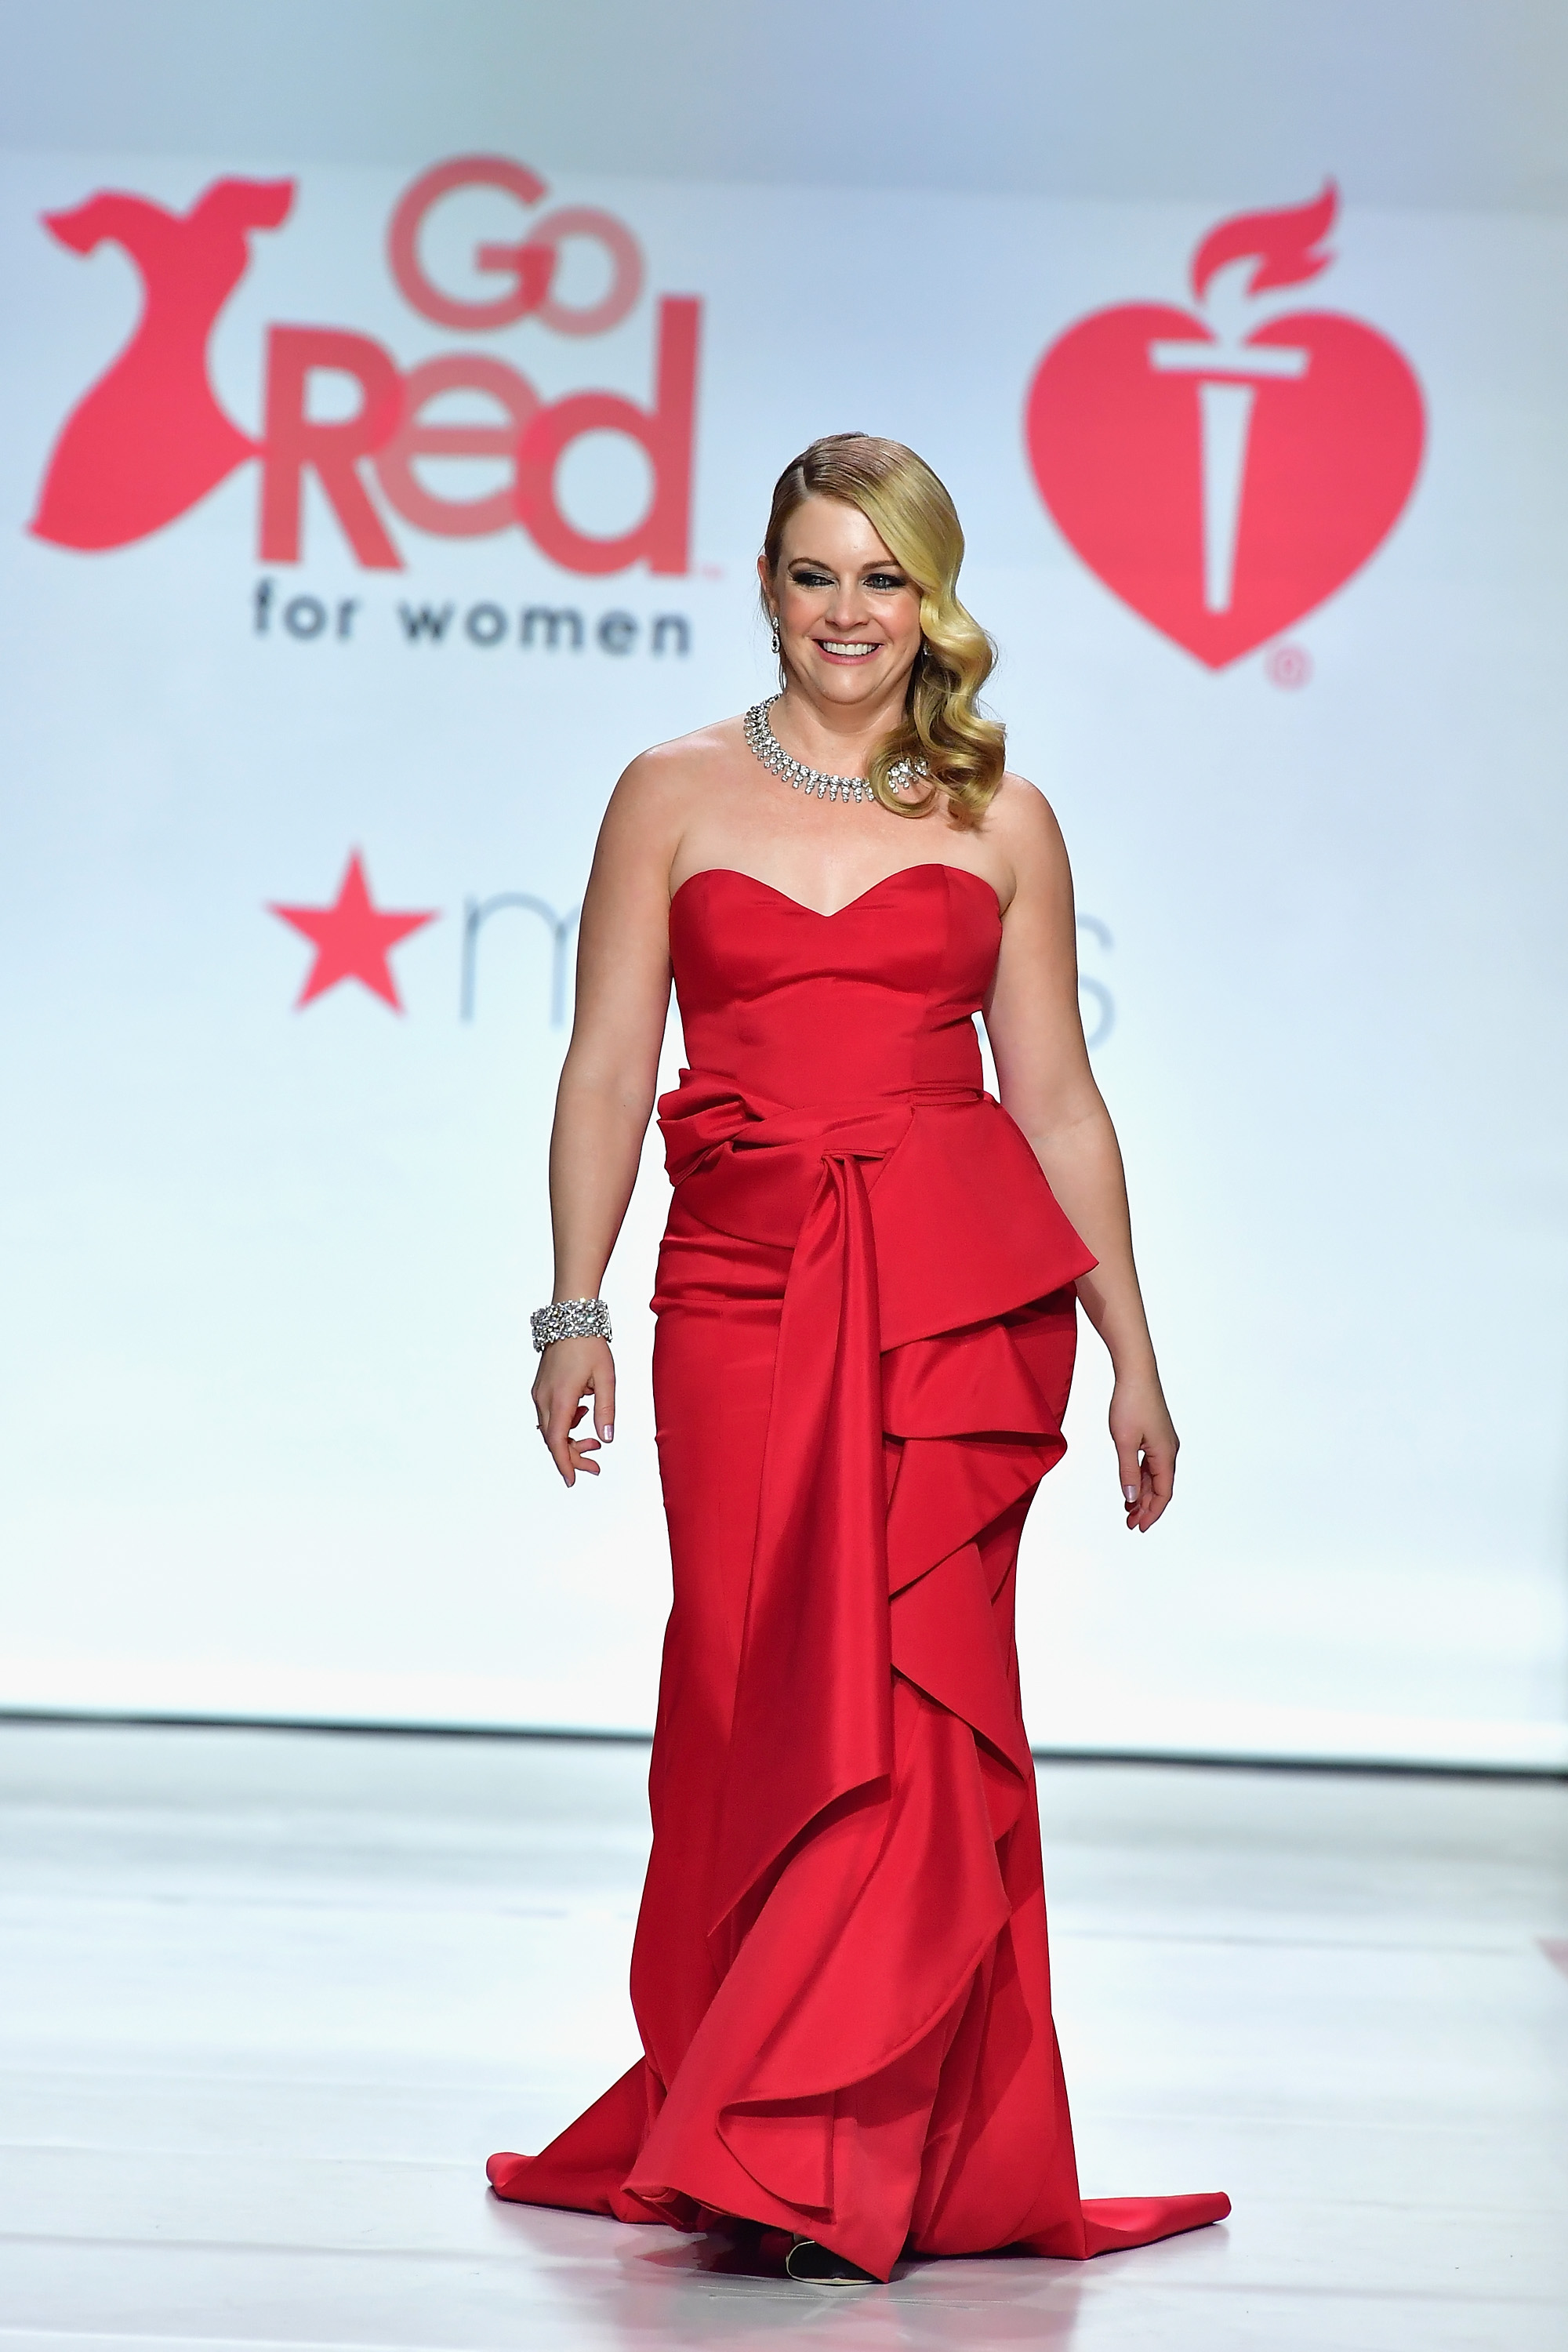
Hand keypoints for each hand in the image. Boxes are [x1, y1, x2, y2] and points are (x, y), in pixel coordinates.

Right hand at [533, 1336, 615, 1486]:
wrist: (571, 1318)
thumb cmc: (589, 1344)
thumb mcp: (606, 1378)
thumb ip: (606, 1410)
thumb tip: (607, 1438)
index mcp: (561, 1397)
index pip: (557, 1441)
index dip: (564, 1463)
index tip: (572, 1480)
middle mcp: (545, 1398)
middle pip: (553, 1440)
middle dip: (573, 1456)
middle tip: (596, 1465)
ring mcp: (540, 1393)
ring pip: (550, 1429)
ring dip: (569, 1440)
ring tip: (594, 1440)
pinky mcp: (541, 1388)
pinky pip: (549, 1415)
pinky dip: (564, 1424)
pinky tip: (582, 1415)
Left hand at [1109, 1369, 1177, 1532]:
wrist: (1136, 1372)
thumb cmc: (1131, 1402)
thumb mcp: (1124, 1441)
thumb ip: (1127, 1471)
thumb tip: (1130, 1497)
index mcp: (1165, 1455)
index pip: (1163, 1493)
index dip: (1152, 1513)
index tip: (1140, 1527)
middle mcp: (1168, 1451)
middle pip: (1160, 1488)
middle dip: (1145, 1507)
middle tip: (1129, 1523)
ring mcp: (1162, 1443)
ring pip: (1154, 1477)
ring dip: (1141, 1493)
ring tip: (1127, 1509)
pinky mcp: (1154, 1435)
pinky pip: (1150, 1464)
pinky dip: (1139, 1477)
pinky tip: (1129, 1485)